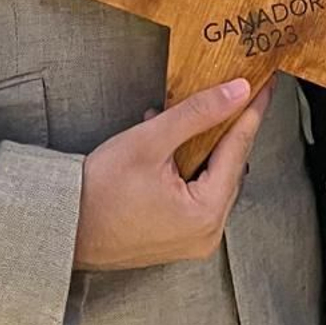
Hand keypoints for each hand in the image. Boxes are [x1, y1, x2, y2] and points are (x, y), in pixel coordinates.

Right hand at [72, 78, 271, 271]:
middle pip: (229, 166)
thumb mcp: (150, 142)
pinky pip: (195, 193)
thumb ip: (198, 113)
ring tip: (188, 115)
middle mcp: (206, 234)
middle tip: (233, 92)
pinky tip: (170, 142)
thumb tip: (238, 92)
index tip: (265, 85)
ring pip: (212, 178)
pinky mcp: (177, 238)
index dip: (251, 111)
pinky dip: (188, 166)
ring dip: (202, 145)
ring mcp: (192, 239)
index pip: (239, 149)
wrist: (60, 226)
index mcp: (206, 214)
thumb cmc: (97, 191)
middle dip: (226, 127)